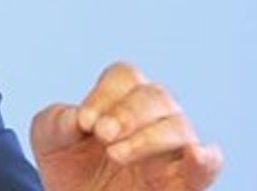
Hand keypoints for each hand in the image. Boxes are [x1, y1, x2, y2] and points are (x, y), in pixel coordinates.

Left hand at [30, 62, 222, 190]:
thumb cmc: (67, 161)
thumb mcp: (49, 138)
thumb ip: (56, 121)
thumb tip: (76, 119)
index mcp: (122, 98)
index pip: (126, 77)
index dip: (105, 94)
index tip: (84, 121)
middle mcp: (154, 117)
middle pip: (156, 96)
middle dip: (127, 113)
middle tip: (102, 134)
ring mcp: (172, 149)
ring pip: (179, 127)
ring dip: (147, 138)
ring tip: (115, 154)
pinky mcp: (181, 183)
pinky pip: (207, 167)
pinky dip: (206, 160)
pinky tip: (196, 155)